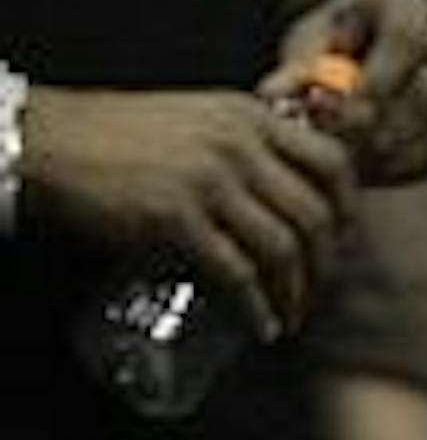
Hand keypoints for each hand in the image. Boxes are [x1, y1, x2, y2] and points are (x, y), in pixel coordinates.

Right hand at [21, 84, 354, 339]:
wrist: (65, 142)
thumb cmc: (129, 130)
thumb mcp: (205, 115)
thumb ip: (243, 139)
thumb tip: (274, 180)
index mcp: (254, 117)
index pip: (331, 158)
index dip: (348, 205)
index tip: (344, 236)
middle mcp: (243, 146)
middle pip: (313, 210)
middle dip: (326, 260)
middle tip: (320, 288)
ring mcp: (212, 183)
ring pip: (280, 244)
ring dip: (295, 290)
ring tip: (292, 314)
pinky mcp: (177, 220)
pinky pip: (234, 271)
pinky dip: (254, 305)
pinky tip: (260, 324)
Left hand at [275, 0, 426, 184]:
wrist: (373, 55)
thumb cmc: (331, 48)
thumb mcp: (307, 48)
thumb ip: (296, 72)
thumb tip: (277, 97)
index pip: (407, 35)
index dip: (374, 83)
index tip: (336, 119)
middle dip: (381, 132)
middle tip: (342, 159)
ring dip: (398, 156)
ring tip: (357, 168)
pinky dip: (419, 167)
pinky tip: (382, 170)